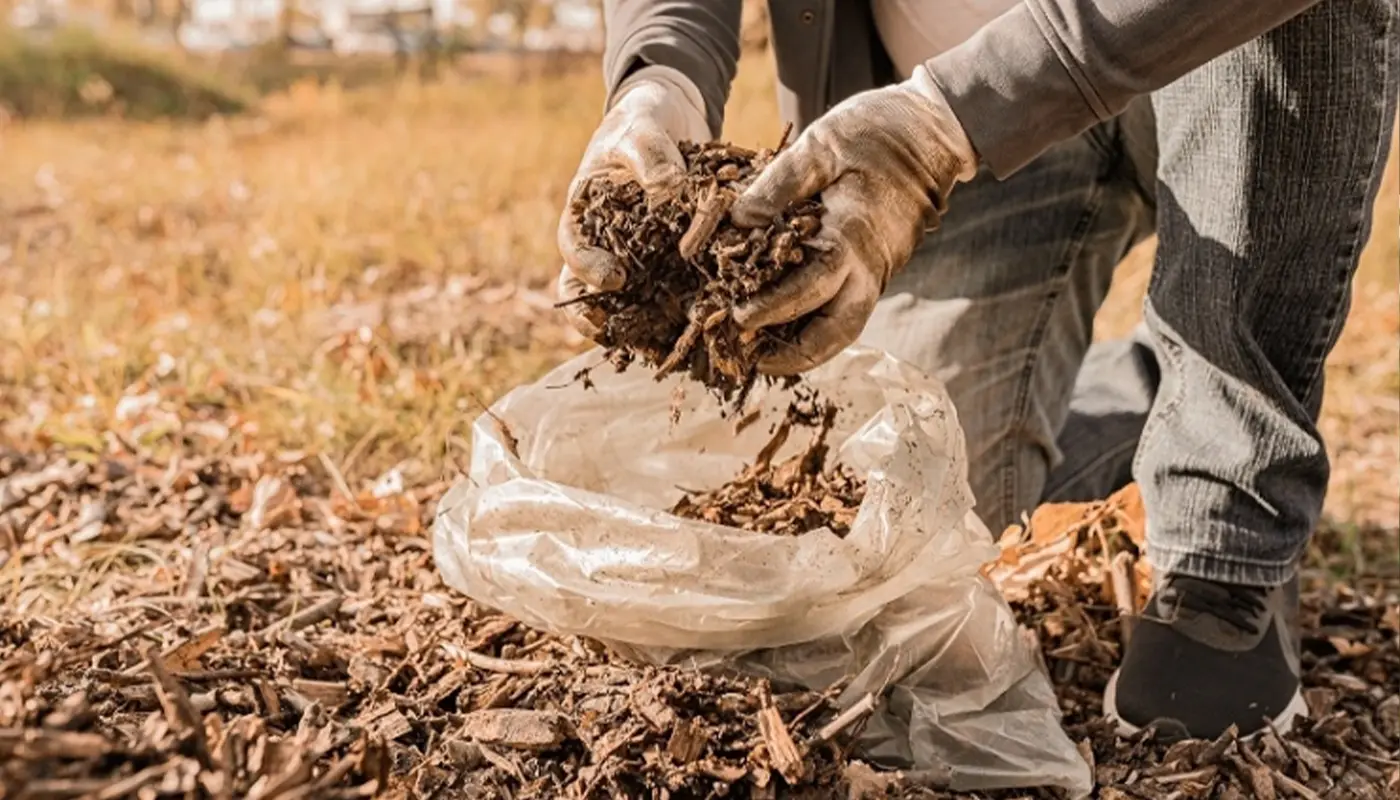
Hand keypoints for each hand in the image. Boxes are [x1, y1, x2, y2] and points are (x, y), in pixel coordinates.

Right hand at [555, 65, 710, 339]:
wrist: (667, 122)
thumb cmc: (641, 122)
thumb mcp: (641, 129)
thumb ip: (650, 155)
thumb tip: (669, 188)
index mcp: (583, 214)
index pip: (572, 249)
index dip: (586, 269)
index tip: (612, 277)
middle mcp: (603, 245)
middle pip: (590, 293)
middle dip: (603, 318)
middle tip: (624, 334)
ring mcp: (634, 259)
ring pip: (628, 304)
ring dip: (640, 327)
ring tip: (662, 345)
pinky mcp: (667, 265)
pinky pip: (670, 295)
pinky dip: (680, 314)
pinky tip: (703, 329)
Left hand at [729, 66, 978, 374]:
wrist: (933, 130)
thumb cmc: (876, 132)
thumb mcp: (819, 146)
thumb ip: (776, 186)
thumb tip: (737, 221)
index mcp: (851, 238)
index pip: (807, 291)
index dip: (769, 310)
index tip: (735, 318)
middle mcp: (868, 266)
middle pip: (834, 334)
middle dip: (792, 355)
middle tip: (750, 355)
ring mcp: (878, 270)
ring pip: (844, 328)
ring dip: (806, 347)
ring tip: (763, 350)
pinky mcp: (880, 266)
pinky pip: (848, 308)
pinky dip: (818, 323)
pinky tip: (787, 320)